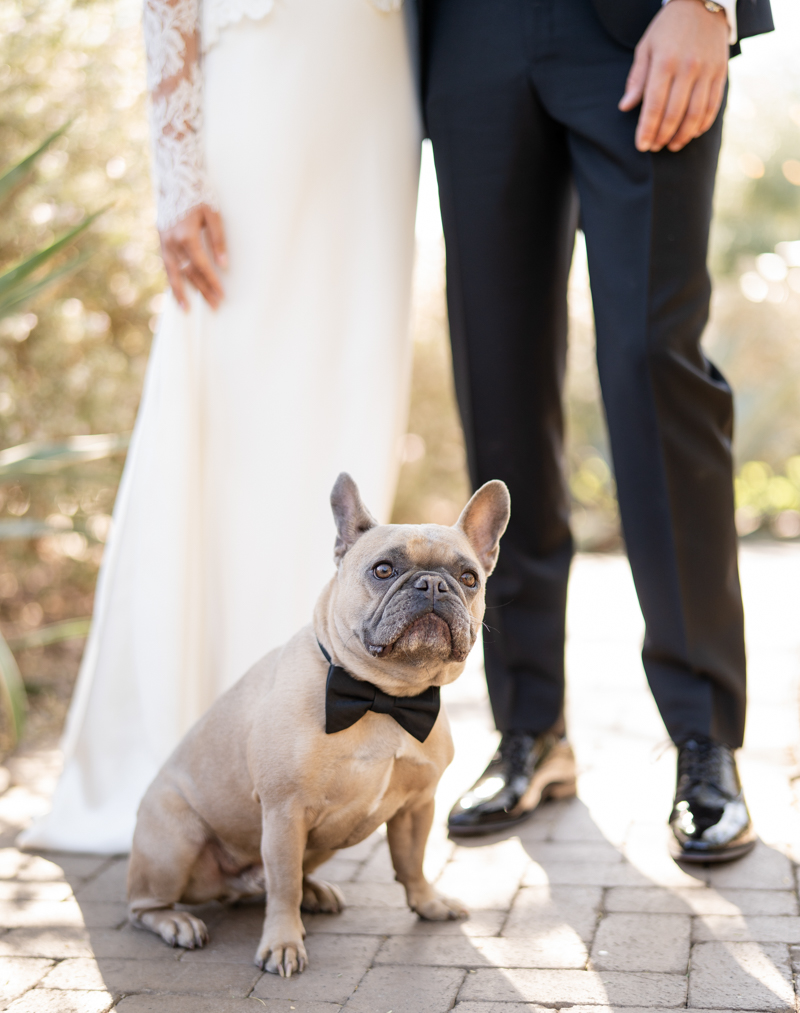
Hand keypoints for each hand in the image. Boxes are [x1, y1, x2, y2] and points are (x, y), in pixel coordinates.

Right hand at [159, 204, 227, 310]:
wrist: (175, 178)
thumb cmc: (198, 194)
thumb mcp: (213, 215)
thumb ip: (218, 240)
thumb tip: (224, 265)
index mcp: (186, 235)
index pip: (202, 266)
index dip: (212, 281)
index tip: (222, 295)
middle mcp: (172, 242)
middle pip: (189, 273)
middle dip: (202, 290)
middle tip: (214, 306)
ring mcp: (164, 241)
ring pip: (174, 272)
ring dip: (181, 291)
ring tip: (187, 308)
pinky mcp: (161, 239)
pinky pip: (166, 265)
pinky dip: (172, 279)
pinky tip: (177, 290)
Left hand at [618, 0, 728, 153]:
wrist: (703, 2)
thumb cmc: (668, 28)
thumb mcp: (646, 47)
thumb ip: (637, 78)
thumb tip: (625, 106)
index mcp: (665, 62)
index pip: (654, 106)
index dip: (647, 130)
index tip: (641, 145)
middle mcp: (688, 68)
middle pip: (674, 114)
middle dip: (662, 136)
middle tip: (654, 147)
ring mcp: (707, 71)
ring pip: (695, 114)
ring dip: (683, 135)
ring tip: (672, 145)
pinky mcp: (721, 72)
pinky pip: (713, 105)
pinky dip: (703, 123)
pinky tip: (693, 133)